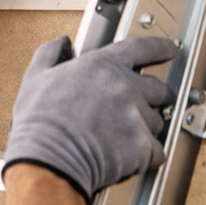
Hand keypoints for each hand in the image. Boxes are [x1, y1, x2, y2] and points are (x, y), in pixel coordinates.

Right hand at [3, 36, 176, 203]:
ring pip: (157, 121)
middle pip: (158, 88)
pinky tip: (128, 157)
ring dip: (145, 128)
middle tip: (139, 106)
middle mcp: (124, 87)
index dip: (159, 47)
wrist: (48, 160)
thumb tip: (61, 44)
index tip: (169, 49)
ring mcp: (136, 116)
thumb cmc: (40, 123)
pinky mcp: (142, 146)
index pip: (141, 48)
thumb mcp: (36, 78)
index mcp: (102, 66)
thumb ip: (51, 54)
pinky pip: (157, 151)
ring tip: (121, 136)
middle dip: (154, 96)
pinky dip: (146, 156)